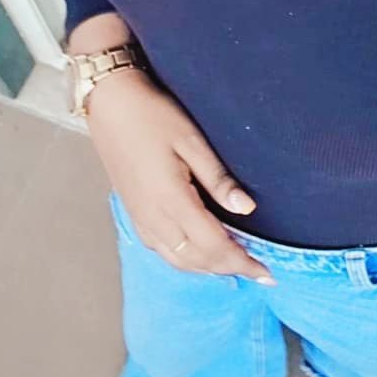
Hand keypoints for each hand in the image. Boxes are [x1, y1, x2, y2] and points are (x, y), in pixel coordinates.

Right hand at [86, 68, 275, 282]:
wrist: (109, 104)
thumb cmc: (152, 115)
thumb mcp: (191, 140)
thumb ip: (218, 179)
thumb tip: (248, 208)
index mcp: (171, 200)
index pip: (213, 246)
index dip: (241, 262)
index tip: (266, 273)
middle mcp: (153, 217)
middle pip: (196, 259)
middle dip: (229, 269)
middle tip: (258, 271)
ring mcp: (139, 218)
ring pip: (177, 260)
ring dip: (208, 267)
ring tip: (235, 265)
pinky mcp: (133, 213)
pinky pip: (162, 250)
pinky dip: (186, 259)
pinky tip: (200, 252)